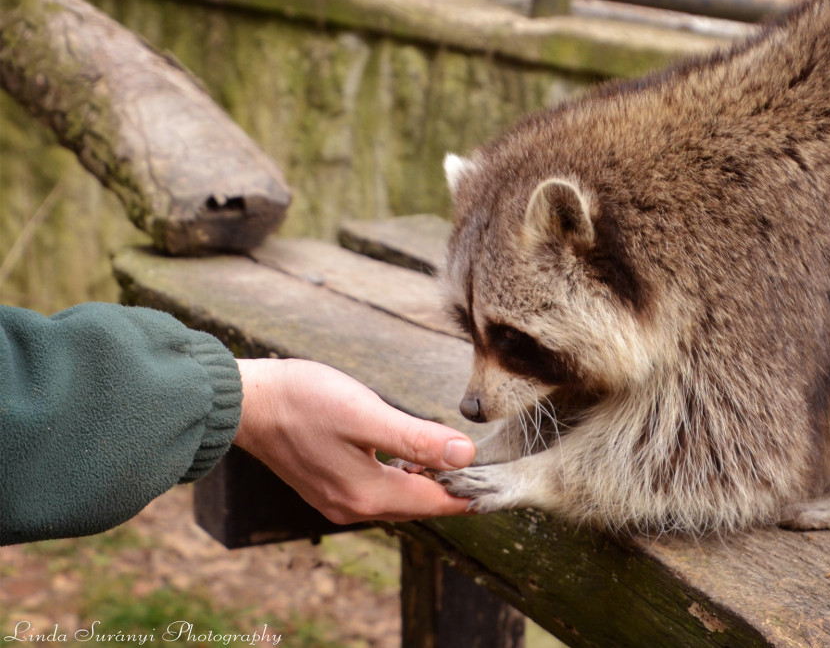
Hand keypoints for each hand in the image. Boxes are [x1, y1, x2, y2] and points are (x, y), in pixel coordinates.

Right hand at [232, 358, 474, 523]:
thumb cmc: (304, 401)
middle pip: (419, 504)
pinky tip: (408, 458)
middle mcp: (354, 507)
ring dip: (426, 482)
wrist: (247, 403)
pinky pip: (377, 491)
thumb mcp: (367, 415)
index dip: (470, 491)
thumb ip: (417, 438)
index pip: (436, 502)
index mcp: (368, 494)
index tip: (502, 482)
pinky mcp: (326, 487)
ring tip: (455, 461)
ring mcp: (337, 500)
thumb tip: (466, 455)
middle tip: (485, 468)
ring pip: (398, 498)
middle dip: (452, 488)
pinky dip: (400, 478)